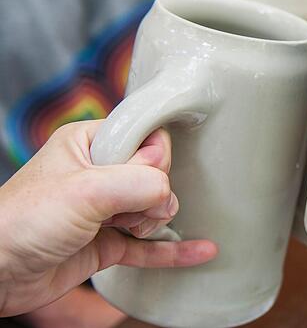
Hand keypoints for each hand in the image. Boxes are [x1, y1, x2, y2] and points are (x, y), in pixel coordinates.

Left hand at [0, 121, 217, 316]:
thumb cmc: (22, 222)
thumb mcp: (86, 190)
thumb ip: (139, 182)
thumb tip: (169, 195)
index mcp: (89, 143)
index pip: (147, 137)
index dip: (153, 158)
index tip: (137, 177)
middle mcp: (99, 173)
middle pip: (156, 175)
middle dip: (154, 195)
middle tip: (128, 209)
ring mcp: (104, 210)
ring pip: (156, 208)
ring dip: (155, 221)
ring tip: (130, 230)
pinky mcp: (106, 243)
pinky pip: (150, 245)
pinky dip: (175, 249)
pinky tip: (201, 251)